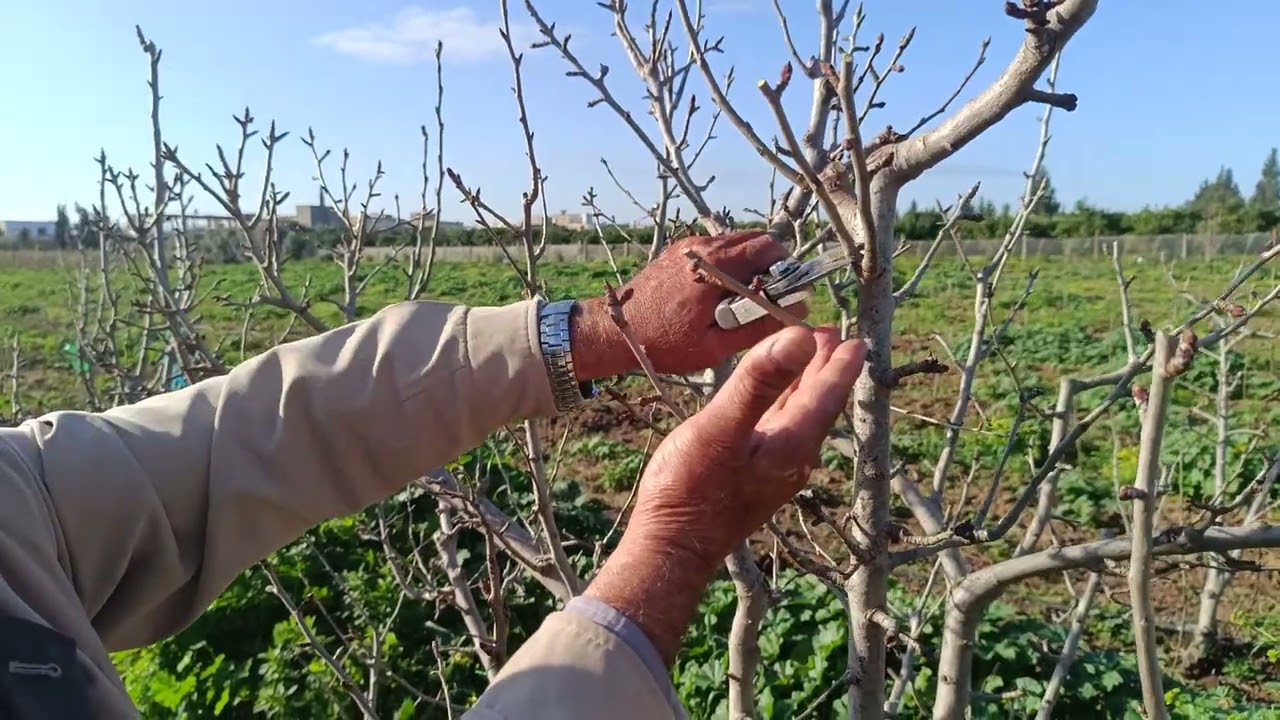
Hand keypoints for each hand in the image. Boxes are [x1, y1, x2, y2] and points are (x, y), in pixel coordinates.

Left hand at [570, 230, 803, 378]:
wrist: (613, 330)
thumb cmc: (664, 343)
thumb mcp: (716, 346)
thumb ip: (759, 326)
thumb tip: (798, 310)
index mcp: (716, 267)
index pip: (770, 248)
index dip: (787, 269)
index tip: (789, 294)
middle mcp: (704, 247)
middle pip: (757, 239)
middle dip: (772, 265)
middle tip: (770, 297)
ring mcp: (690, 245)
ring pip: (737, 242)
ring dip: (751, 264)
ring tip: (744, 299)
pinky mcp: (679, 251)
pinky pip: (717, 249)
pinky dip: (730, 264)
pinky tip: (721, 294)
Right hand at [628, 325, 865, 566]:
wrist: (670, 548)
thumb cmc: (690, 489)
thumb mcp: (722, 427)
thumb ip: (759, 383)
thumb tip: (798, 337)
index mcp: (792, 444)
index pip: (826, 395)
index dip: (839, 365)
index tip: (855, 340)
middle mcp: (792, 458)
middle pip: (816, 404)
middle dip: (823, 369)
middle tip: (830, 335)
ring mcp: (773, 470)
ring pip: (798, 416)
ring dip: (803, 385)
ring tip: (806, 356)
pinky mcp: (753, 476)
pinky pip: (778, 428)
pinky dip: (782, 403)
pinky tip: (772, 400)